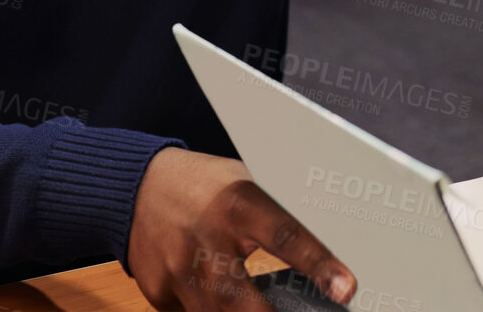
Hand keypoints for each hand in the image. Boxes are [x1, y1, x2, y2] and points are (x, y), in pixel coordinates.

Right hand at [127, 147, 355, 309]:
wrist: (137, 187)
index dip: (318, 264)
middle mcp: (205, 238)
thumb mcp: (244, 183)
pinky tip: (218, 299)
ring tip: (264, 309)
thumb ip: (274, 216)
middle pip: (242, 299)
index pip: (285, 236)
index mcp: (237, 203)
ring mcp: (178, 269)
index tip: (345, 288)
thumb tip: (321, 254)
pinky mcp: (159, 292)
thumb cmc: (204, 184)